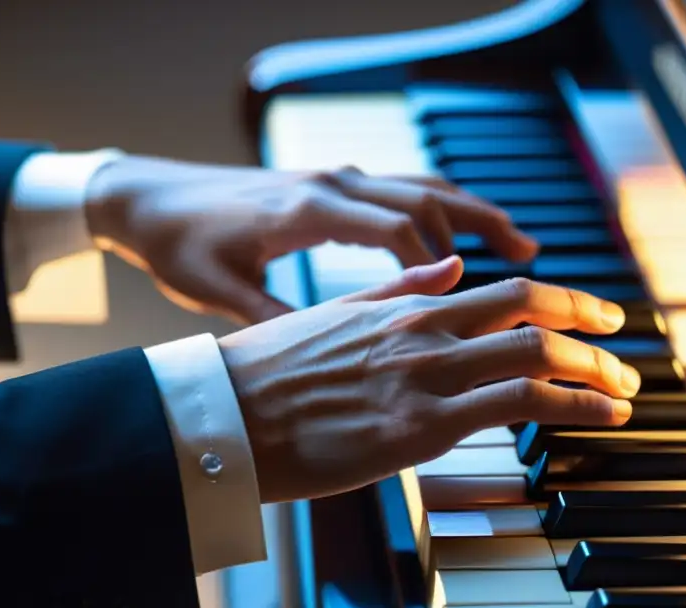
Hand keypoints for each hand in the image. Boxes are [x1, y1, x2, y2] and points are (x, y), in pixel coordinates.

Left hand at [84, 157, 537, 323]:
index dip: (442, 264)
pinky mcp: (331, 186)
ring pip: (424, 189)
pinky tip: (463, 239)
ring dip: (475, 216)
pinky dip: (443, 212)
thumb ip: (280, 314)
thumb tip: (330, 349)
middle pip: (428, 198)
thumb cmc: (182, 245)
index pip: (398, 228)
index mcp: (308, 210)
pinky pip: (403, 192)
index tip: (477, 303)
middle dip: (487, 230)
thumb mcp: (222, 290)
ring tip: (524, 247)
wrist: (147, 199)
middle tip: (537, 265)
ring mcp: (335, 180)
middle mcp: (331, 185)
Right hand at [217, 258, 639, 502]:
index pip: (507, 291)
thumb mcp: (335, 314)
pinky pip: (516, 407)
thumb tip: (448, 269)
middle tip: (623, 354)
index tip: (597, 313)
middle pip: (535, 317)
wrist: (221, 417)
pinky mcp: (419, 428)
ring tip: (624, 391)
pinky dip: (572, 405)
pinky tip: (599, 416)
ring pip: (536, 357)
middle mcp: (425, 334)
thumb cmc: (269, 374)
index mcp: (406, 308)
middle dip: (592, 332)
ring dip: (594, 372)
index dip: (565, 299)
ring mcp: (425, 378)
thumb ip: (399, 291)